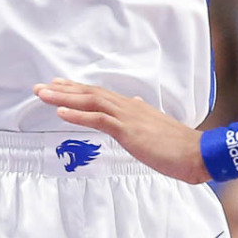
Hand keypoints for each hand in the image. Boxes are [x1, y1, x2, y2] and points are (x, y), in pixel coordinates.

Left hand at [34, 80, 210, 182]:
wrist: (197, 153)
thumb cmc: (179, 146)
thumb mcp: (157, 127)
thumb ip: (144, 116)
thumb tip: (136, 104)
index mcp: (134, 107)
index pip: (101, 93)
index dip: (78, 88)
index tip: (59, 84)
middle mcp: (129, 106)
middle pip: (91, 93)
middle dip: (63, 89)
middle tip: (40, 87)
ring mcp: (128, 117)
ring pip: (91, 101)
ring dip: (64, 97)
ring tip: (42, 94)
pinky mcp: (128, 130)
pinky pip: (99, 119)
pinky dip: (78, 114)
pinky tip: (60, 111)